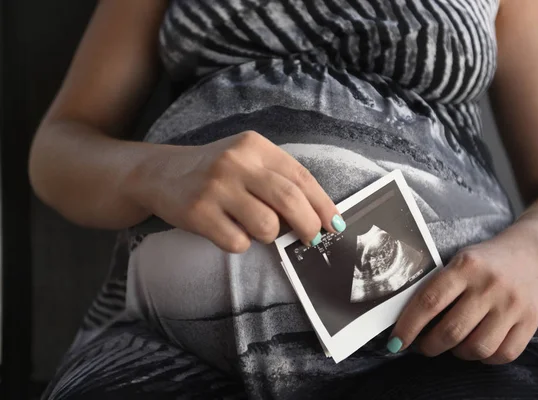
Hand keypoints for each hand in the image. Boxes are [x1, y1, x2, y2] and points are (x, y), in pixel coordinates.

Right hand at [130, 131, 344, 251]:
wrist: (161, 174)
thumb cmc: (215, 172)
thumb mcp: (247, 161)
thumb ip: (278, 180)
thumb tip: (316, 216)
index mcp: (254, 146)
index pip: (300, 177)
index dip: (322, 204)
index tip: (334, 223)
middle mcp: (236, 162)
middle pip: (289, 200)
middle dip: (309, 225)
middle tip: (313, 239)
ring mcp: (216, 187)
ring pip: (266, 226)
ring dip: (267, 235)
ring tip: (253, 227)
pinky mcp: (198, 212)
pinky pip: (238, 242)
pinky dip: (240, 243)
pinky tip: (228, 230)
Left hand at [388, 224, 537, 363]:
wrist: (531, 254)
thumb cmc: (484, 262)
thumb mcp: (458, 262)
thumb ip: (437, 287)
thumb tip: (408, 323)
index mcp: (466, 267)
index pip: (430, 302)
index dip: (409, 326)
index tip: (396, 342)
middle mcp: (490, 285)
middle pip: (452, 331)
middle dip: (430, 345)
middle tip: (423, 346)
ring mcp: (512, 305)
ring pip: (476, 348)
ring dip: (457, 353)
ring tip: (453, 344)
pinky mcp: (530, 322)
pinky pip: (503, 355)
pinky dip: (484, 358)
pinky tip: (477, 346)